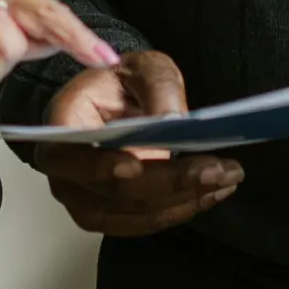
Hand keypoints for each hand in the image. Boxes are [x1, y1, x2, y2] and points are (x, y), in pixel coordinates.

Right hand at [36, 51, 243, 236]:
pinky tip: (212, 192)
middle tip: (216, 169)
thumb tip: (173, 120)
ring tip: (227, 178)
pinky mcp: (108, 215)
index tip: (138, 164)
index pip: (72, 155)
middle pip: (114, 192)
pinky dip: (181, 209)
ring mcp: (83, 199)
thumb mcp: (143, 67)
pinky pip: (145, 221)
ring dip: (184, 200)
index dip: (101, 166)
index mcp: (62, 124)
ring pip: (135, 213)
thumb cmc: (123, 82)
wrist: (118, 102)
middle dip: (169, 183)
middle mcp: (64, 171)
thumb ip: (158, 87)